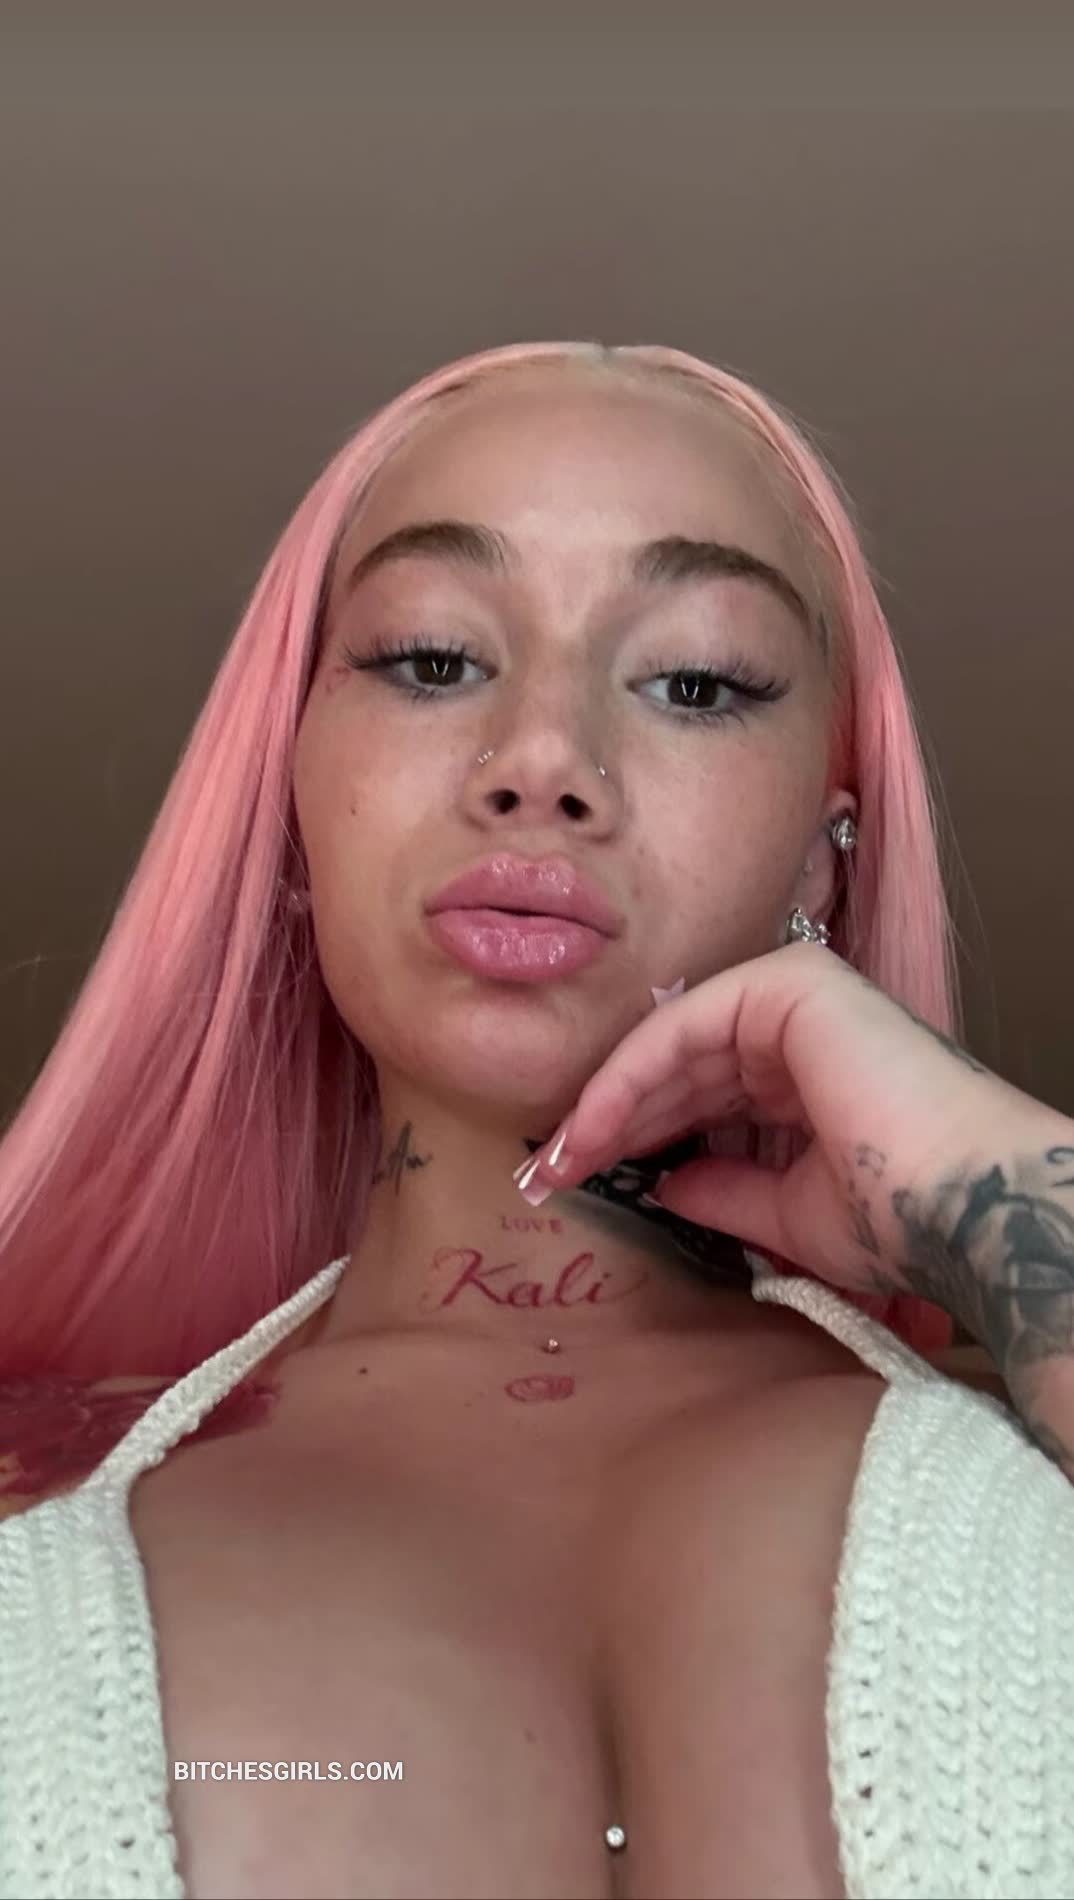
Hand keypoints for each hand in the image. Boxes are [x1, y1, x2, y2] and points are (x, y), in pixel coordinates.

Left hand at [524, 942, 1070, 1313]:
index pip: (698, 1090)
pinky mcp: (788, 983)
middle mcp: (798, 1020)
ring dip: (606, 1102)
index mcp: (805, 1068)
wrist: (964, 1207)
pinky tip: (591, 1127)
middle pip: (676, 1064)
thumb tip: (663, 1184)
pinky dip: (630, 1076)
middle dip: (607, 1119)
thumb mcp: (785, 1211)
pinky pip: (683, 1026)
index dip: (632, 1133)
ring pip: (671, 1043)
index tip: (574, 1179)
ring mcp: (794, 992)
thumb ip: (722, 1189)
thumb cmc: (897, 1216)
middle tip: (547, 1172)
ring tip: (557, 1160)